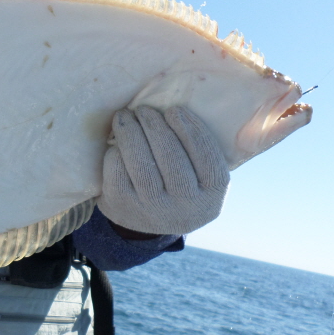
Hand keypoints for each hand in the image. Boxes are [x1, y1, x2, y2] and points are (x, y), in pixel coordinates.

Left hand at [97, 106, 228, 234]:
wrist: (145, 224)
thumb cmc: (178, 185)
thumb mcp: (201, 178)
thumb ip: (205, 151)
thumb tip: (218, 118)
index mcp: (211, 196)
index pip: (207, 159)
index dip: (191, 130)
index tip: (175, 110)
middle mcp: (185, 207)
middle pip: (171, 159)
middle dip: (155, 127)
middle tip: (144, 110)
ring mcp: (153, 209)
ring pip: (141, 164)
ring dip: (131, 133)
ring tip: (125, 116)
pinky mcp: (122, 207)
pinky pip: (117, 172)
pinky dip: (115, 152)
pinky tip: (116, 143)